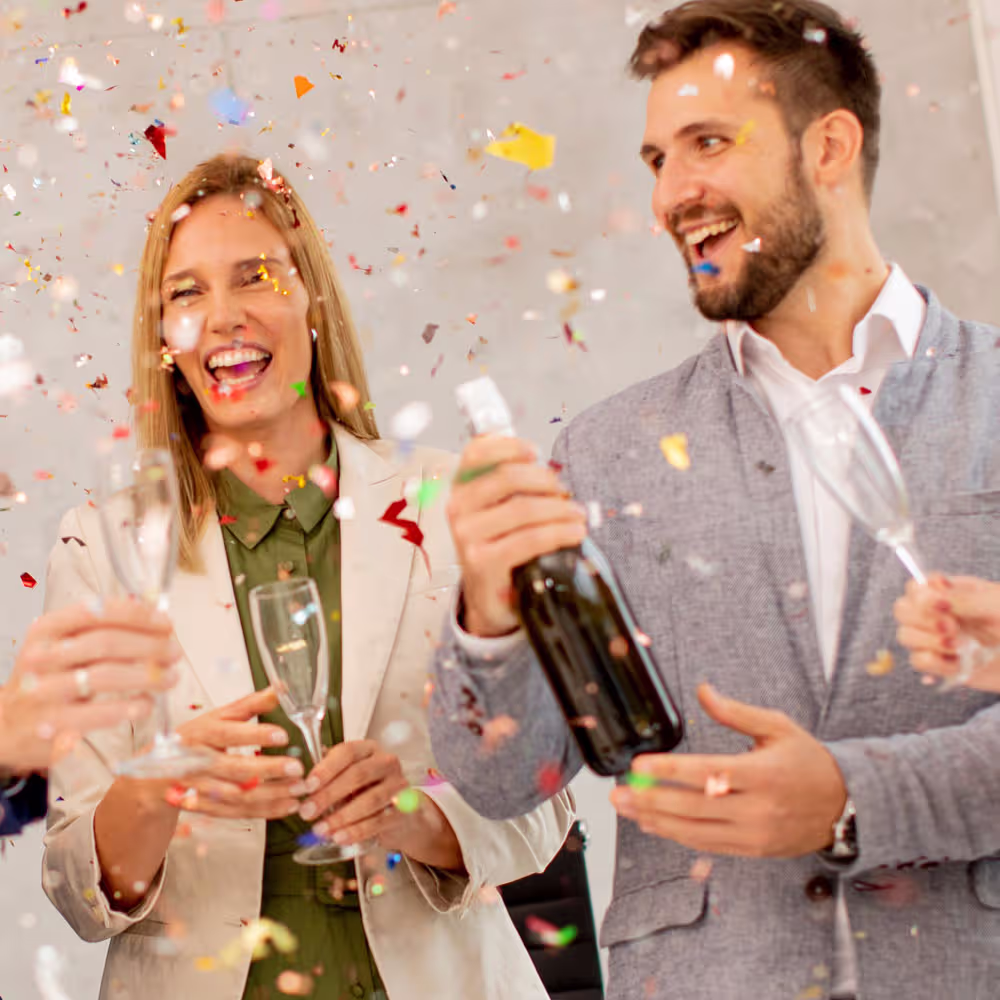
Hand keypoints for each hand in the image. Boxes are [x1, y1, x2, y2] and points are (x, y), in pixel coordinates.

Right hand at [0, 598, 179, 774]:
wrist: (6, 725)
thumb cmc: (47, 679)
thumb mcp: (63, 646)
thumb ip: (100, 631)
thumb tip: (154, 618)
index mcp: (47, 630)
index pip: (96, 611)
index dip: (137, 615)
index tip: (166, 622)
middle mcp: (42, 657)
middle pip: (106, 643)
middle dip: (149, 645)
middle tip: (175, 651)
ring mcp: (44, 691)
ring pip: (106, 676)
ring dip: (147, 675)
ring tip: (171, 677)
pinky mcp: (52, 724)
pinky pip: (99, 713)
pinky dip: (130, 707)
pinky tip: (148, 703)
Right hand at [160, 689, 305, 819]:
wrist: (154, 774)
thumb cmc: (193, 739)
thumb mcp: (216, 717)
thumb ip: (249, 704)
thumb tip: (280, 688)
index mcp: (201, 733)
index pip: (228, 734)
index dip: (255, 735)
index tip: (283, 735)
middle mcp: (197, 761)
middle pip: (233, 768)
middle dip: (267, 769)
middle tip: (297, 768)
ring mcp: (199, 788)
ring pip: (237, 795)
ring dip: (270, 794)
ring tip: (298, 790)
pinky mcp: (205, 807)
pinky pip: (237, 812)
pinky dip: (264, 810)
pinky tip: (287, 805)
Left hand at [298, 740, 409, 846]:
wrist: (403, 813)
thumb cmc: (368, 791)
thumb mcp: (349, 778)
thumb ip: (329, 778)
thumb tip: (301, 787)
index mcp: (369, 749)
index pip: (347, 752)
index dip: (326, 768)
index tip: (307, 786)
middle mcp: (387, 762)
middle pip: (358, 775)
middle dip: (328, 795)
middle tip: (307, 812)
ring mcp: (399, 785)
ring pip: (369, 800)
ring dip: (341, 817)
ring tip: (321, 829)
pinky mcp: (404, 809)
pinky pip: (379, 821)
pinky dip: (357, 831)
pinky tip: (340, 837)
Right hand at [447, 433, 587, 636]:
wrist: (489, 598)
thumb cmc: (500, 548)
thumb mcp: (500, 512)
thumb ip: (515, 487)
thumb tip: (552, 470)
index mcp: (462, 488)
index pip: (476, 452)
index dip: (508, 445)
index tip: (535, 451)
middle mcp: (459, 508)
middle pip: (507, 477)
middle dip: (545, 481)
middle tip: (566, 492)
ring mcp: (468, 536)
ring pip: (523, 508)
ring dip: (559, 509)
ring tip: (579, 515)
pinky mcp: (483, 563)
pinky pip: (529, 540)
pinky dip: (558, 533)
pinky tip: (575, 533)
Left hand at [610, 684, 846, 857]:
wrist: (846, 806)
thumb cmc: (808, 761)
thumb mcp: (777, 727)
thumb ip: (736, 712)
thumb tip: (702, 690)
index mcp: (763, 774)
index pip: (707, 772)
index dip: (670, 770)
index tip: (640, 766)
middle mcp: (758, 808)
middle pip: (695, 807)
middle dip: (652, 800)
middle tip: (619, 793)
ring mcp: (755, 834)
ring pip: (696, 831)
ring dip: (657, 821)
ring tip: (627, 808)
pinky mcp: (753, 850)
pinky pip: (708, 845)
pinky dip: (677, 836)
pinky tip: (654, 824)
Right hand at [894, 575, 999, 689]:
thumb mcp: (999, 606)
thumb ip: (964, 598)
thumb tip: (932, 589)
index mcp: (955, 594)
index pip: (916, 587)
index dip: (921, 596)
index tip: (944, 607)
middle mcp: (942, 615)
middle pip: (903, 610)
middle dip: (922, 620)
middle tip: (952, 628)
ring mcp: (941, 641)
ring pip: (905, 636)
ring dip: (927, 641)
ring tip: (958, 647)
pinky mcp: (945, 666)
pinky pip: (919, 662)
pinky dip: (935, 664)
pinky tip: (957, 663)